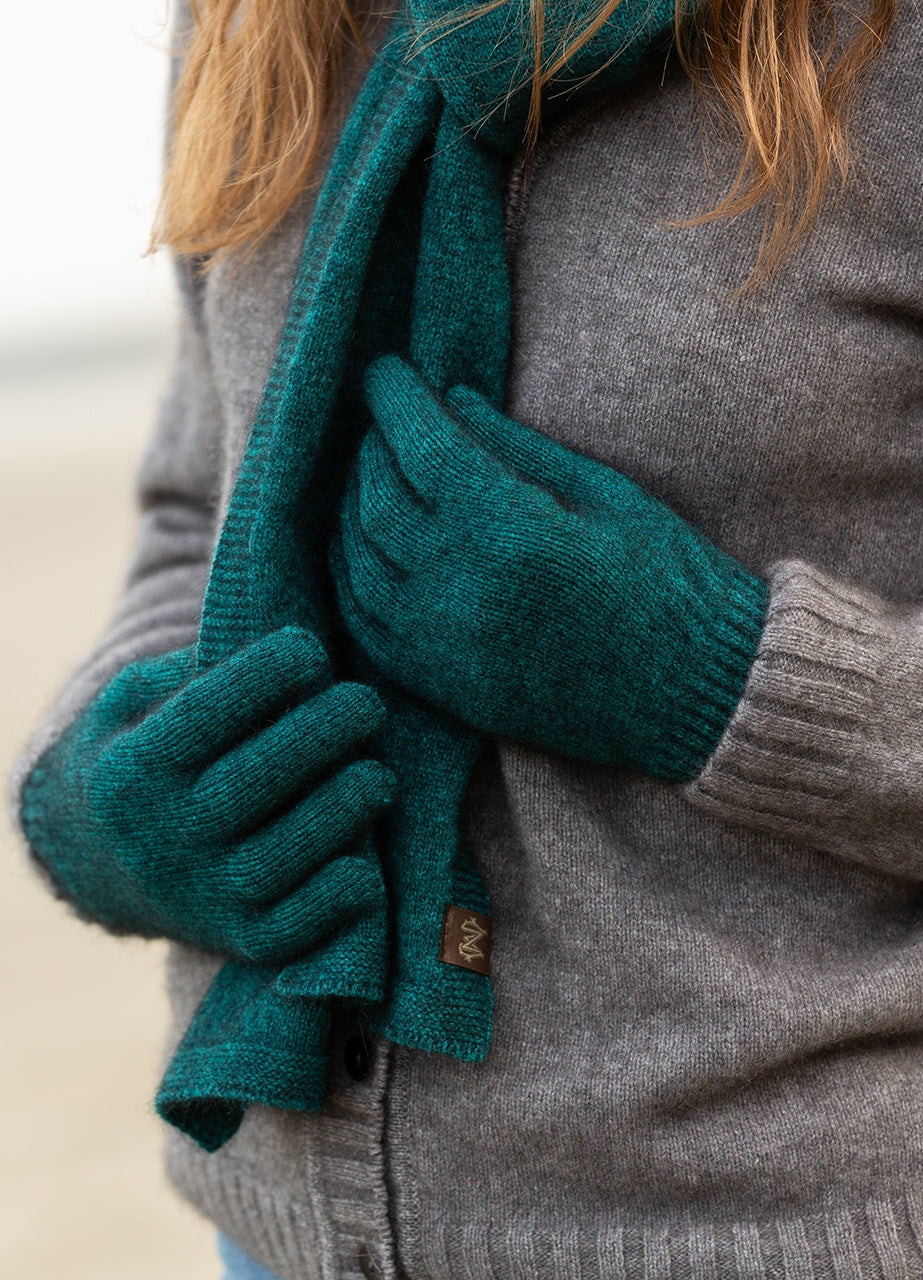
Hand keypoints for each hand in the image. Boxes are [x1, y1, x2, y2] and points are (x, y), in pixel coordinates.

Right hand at [20, 627, 396, 962]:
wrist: (102, 865)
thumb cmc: (146, 753)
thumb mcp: (135, 701)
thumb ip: (193, 669)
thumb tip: (282, 632)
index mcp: (129, 770)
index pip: (204, 715)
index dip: (266, 675)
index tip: (310, 649)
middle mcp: (159, 838)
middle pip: (252, 782)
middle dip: (323, 733)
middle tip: (366, 704)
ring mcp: (202, 897)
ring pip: (285, 854)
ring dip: (345, 807)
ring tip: (376, 773)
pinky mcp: (243, 939)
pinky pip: (303, 923)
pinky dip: (344, 890)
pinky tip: (367, 855)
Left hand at [330, 356, 767, 779]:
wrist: (702, 693)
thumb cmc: (672, 583)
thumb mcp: (605, 494)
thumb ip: (518, 449)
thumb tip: (454, 402)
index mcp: (513, 533)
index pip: (420, 446)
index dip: (394, 397)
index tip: (385, 369)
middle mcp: (464, 592)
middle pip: (375, 500)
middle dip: (373, 447)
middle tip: (387, 420)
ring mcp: (447, 647)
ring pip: (358, 562)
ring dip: (352, 509)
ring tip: (373, 475)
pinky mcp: (446, 688)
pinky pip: (367, 625)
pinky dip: (351, 576)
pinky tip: (363, 547)